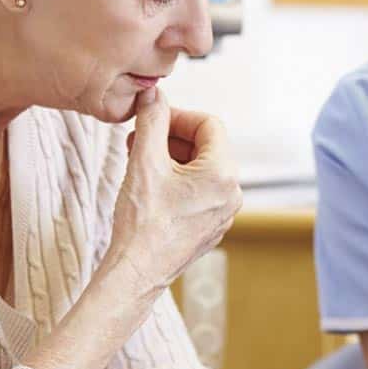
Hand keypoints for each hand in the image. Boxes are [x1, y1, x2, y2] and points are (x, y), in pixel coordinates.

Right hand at [103, 89, 241, 297]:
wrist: (136, 272)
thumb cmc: (142, 223)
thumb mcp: (144, 161)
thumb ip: (152, 120)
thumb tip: (154, 95)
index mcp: (223, 174)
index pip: (209, 124)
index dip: (178, 116)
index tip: (153, 118)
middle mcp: (231, 194)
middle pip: (206, 146)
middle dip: (172, 137)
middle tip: (140, 137)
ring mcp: (222, 213)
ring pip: (201, 170)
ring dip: (171, 158)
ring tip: (139, 159)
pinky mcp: (209, 228)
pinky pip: (198, 192)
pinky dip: (176, 181)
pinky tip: (148, 185)